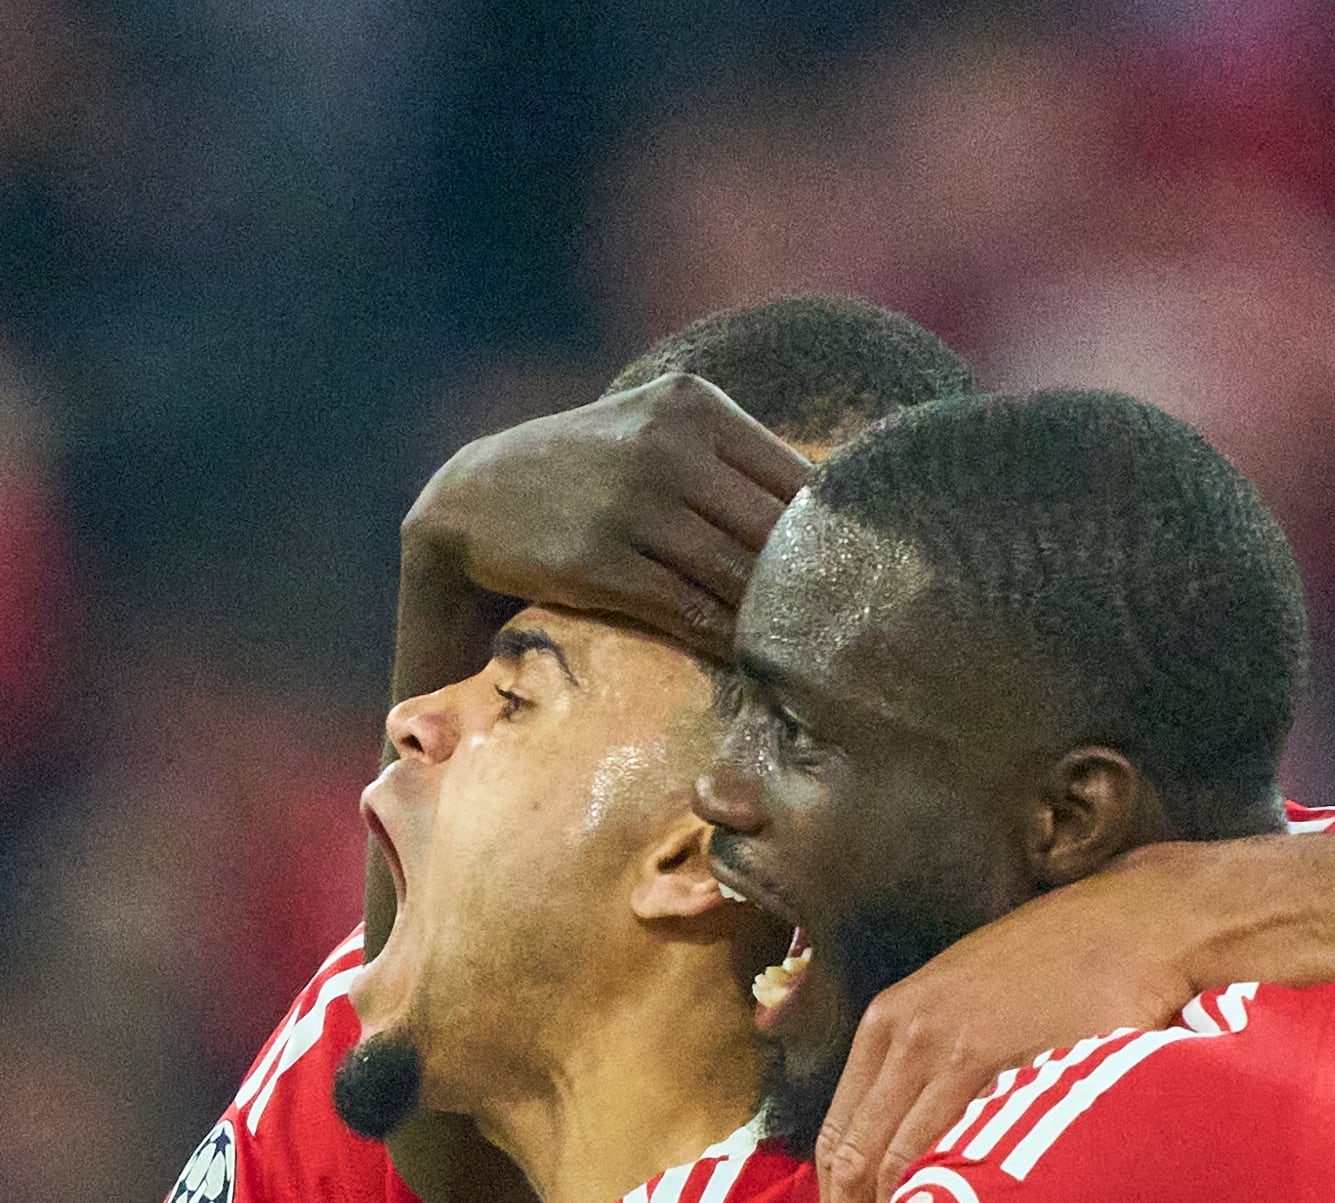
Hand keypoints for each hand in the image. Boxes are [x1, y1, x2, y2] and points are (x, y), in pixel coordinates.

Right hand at [407, 373, 809, 657]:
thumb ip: (736, 461)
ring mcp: (631, 503)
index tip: (861, 582)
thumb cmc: (591, 475)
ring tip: (808, 657)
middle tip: (846, 633)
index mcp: (694, 405)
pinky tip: (752, 664)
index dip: (835, 538)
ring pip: (738, 576)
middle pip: (775, 530)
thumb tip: (838, 514)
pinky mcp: (599, 562)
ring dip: (774, 623)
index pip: (798, 478)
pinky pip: (691, 613)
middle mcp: (667, 445)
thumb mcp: (658, 432)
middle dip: (810, 585)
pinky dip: (729, 644)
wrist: (473, 498)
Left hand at [814, 844, 1211, 1202]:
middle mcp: (903, 1034)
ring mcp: (944, 1047)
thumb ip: (934, 1064)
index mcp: (888, 1022)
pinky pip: (951, 1150)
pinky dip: (944, 1202)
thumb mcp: (972, 1003)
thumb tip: (917, 1147)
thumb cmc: (1066, 968)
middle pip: (853, 1158)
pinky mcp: (993, 1062)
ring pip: (895, 1163)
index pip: (838, 1136)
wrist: (1136, 925)